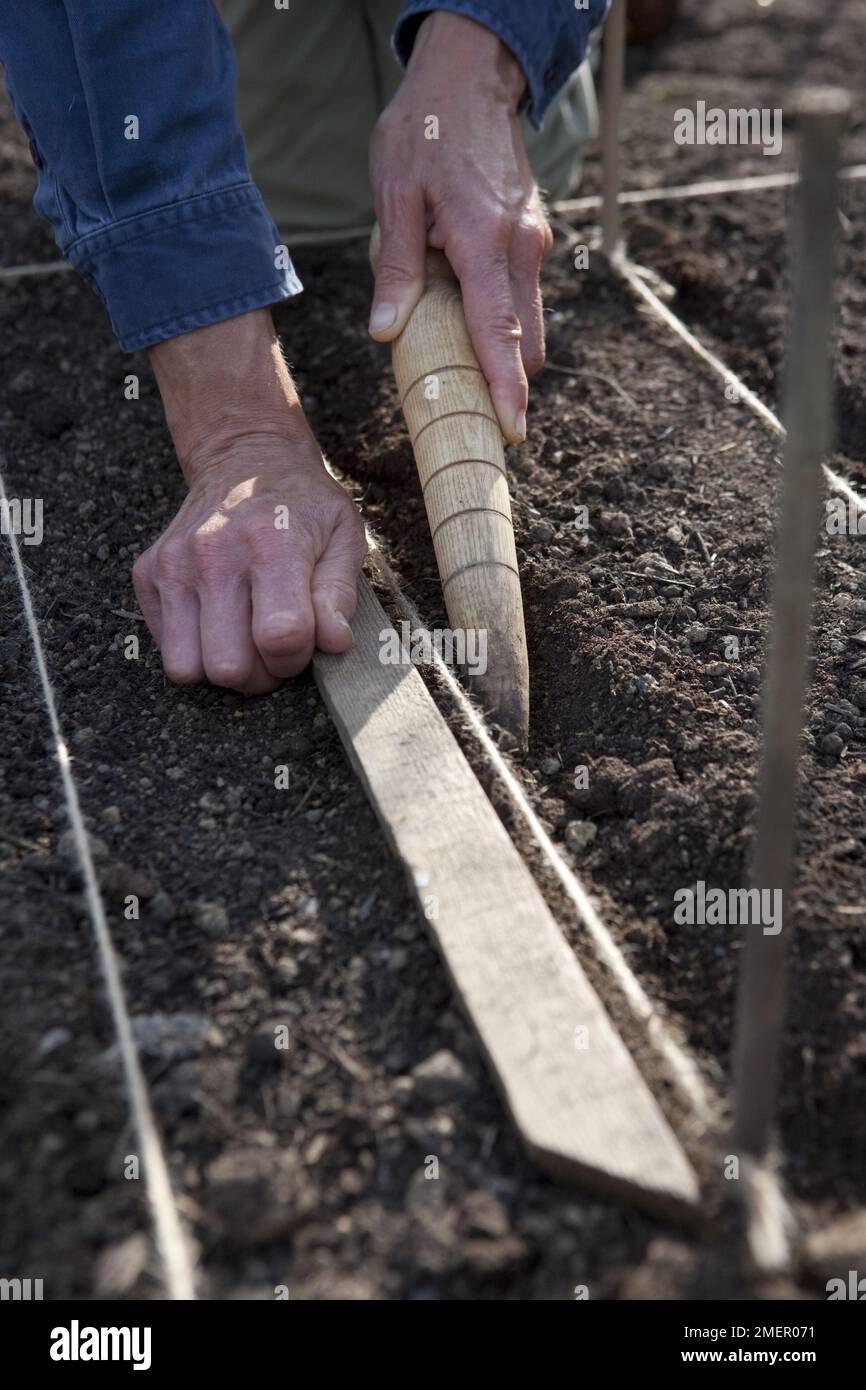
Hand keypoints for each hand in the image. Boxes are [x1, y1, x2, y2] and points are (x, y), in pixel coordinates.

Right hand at [134, 311, 366, 693]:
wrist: (245, 457)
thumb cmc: (303, 504)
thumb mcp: (343, 536)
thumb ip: (339, 593)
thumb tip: (332, 643)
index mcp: (271, 545)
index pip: (279, 638)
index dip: (297, 657)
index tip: (305, 641)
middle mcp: (213, 554)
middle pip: (229, 667)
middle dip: (260, 673)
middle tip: (275, 646)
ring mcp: (173, 565)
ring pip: (187, 668)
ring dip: (222, 668)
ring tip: (246, 640)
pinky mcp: (147, 574)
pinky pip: (165, 650)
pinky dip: (194, 649)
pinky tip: (220, 620)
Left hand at [368, 10, 552, 443]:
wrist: (470, 79)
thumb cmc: (426, 132)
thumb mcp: (395, 196)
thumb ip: (396, 269)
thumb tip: (387, 333)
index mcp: (485, 242)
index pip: (499, 331)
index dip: (506, 386)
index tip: (513, 429)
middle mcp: (521, 248)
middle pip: (525, 340)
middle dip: (504, 377)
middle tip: (466, 403)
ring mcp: (533, 243)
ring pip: (527, 322)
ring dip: (500, 345)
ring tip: (455, 347)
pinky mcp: (532, 238)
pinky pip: (522, 295)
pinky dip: (500, 316)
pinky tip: (460, 300)